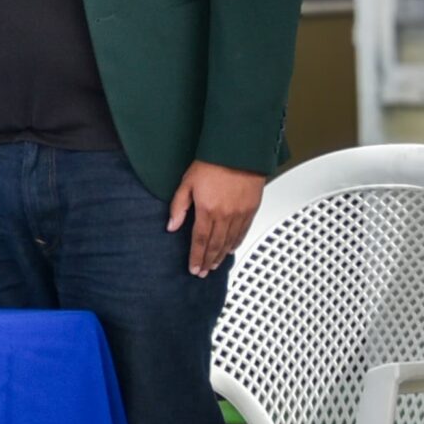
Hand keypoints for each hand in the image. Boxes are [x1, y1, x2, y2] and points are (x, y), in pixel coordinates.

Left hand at [167, 160, 265, 276]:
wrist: (239, 152)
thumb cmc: (212, 163)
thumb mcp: (186, 183)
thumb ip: (178, 206)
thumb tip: (171, 226)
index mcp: (207, 209)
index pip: (200, 240)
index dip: (196, 256)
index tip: (193, 268)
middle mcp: (225, 215)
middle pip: (215, 244)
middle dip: (208, 260)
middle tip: (203, 272)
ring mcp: (240, 213)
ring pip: (230, 241)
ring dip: (221, 255)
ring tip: (214, 265)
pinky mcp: (251, 208)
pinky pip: (243, 231)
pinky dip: (236, 243)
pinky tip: (230, 249)